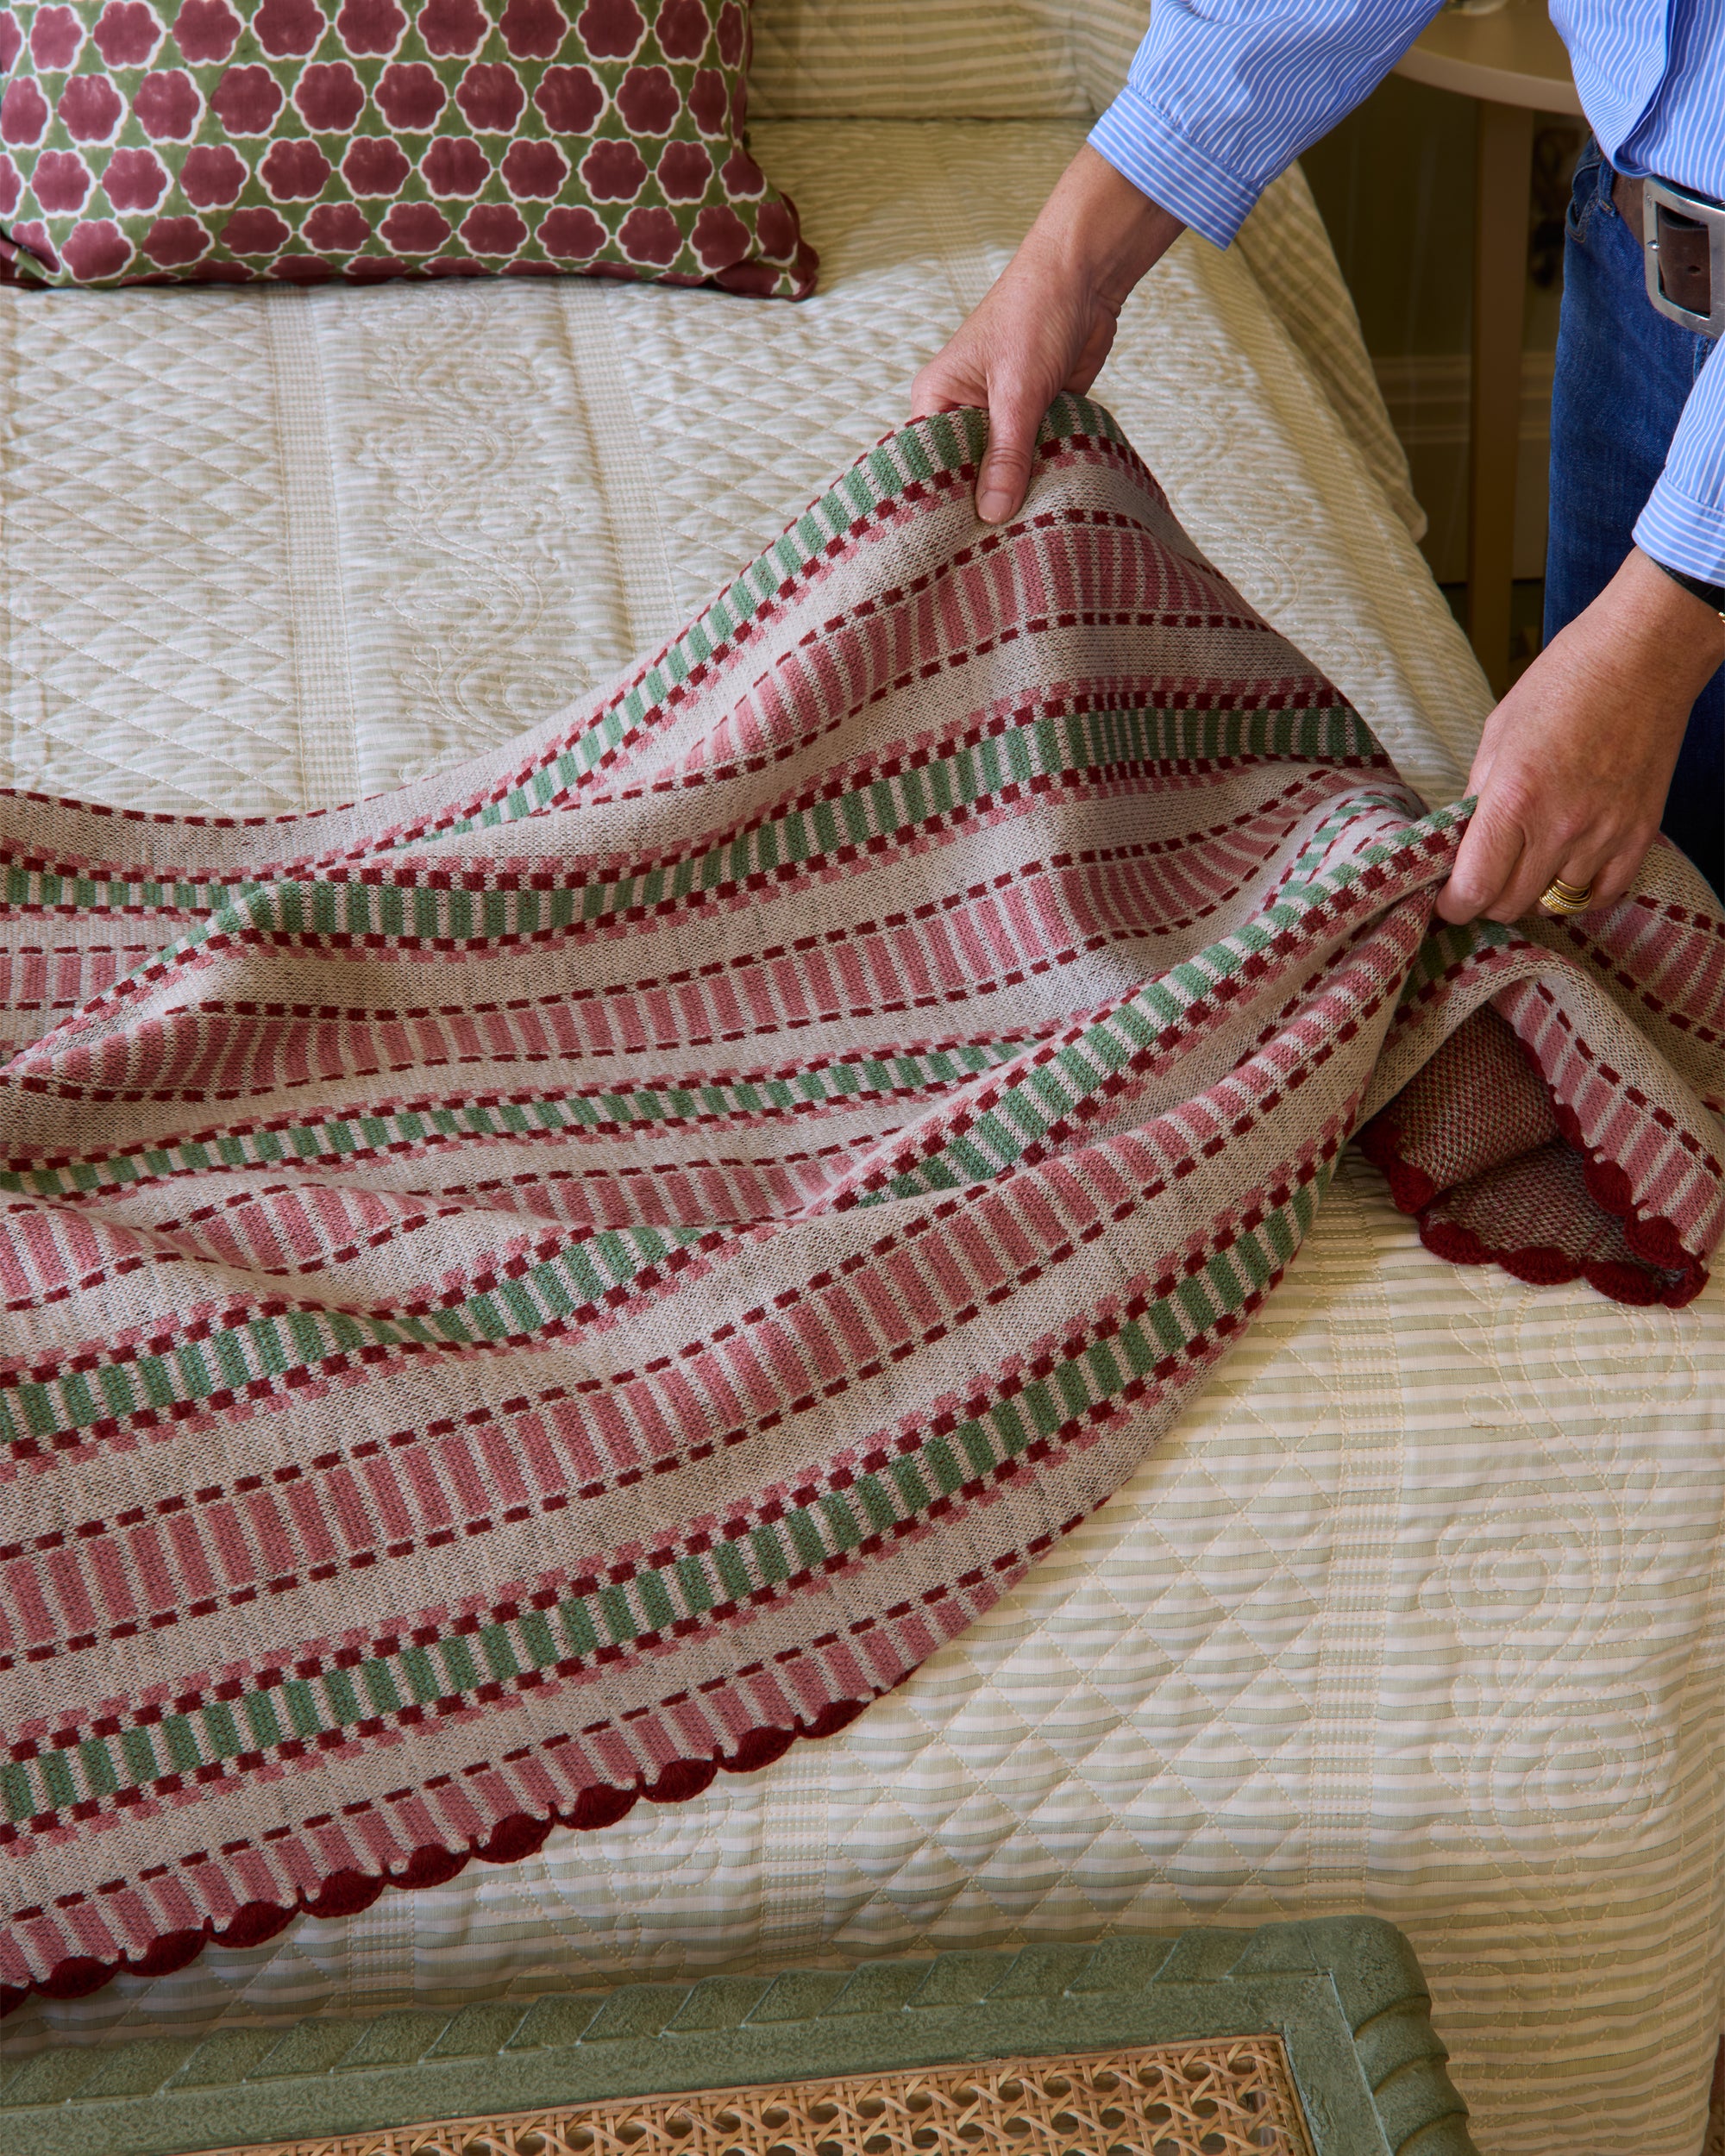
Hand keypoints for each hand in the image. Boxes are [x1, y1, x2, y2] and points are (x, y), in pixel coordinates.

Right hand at [911, 146, 1182, 523]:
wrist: (1087, 276)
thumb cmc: (1034, 314)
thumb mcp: (1017, 391)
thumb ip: (1006, 454)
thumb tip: (993, 513)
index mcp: (937, 400)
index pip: (925, 465)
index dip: (936, 505)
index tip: (946, 549)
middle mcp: (963, 413)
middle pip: (966, 475)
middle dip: (981, 506)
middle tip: (989, 557)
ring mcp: (1001, 419)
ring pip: (1004, 471)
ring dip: (1018, 494)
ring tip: (1020, 544)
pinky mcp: (1036, 420)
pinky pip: (1036, 460)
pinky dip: (1045, 477)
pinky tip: (1050, 511)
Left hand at [1436, 547, 1724, 924]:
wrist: (1642, 658)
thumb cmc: (1563, 685)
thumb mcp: (1497, 736)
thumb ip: (1478, 796)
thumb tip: (1461, 841)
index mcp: (1514, 799)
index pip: (1475, 889)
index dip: (1454, 904)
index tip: (1448, 899)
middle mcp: (1560, 827)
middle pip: (1511, 906)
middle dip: (1488, 900)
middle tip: (1483, 879)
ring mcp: (1605, 835)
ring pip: (1555, 904)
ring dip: (1534, 893)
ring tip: (1528, 864)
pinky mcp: (1640, 834)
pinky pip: (1603, 894)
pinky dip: (1581, 892)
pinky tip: (1567, 869)